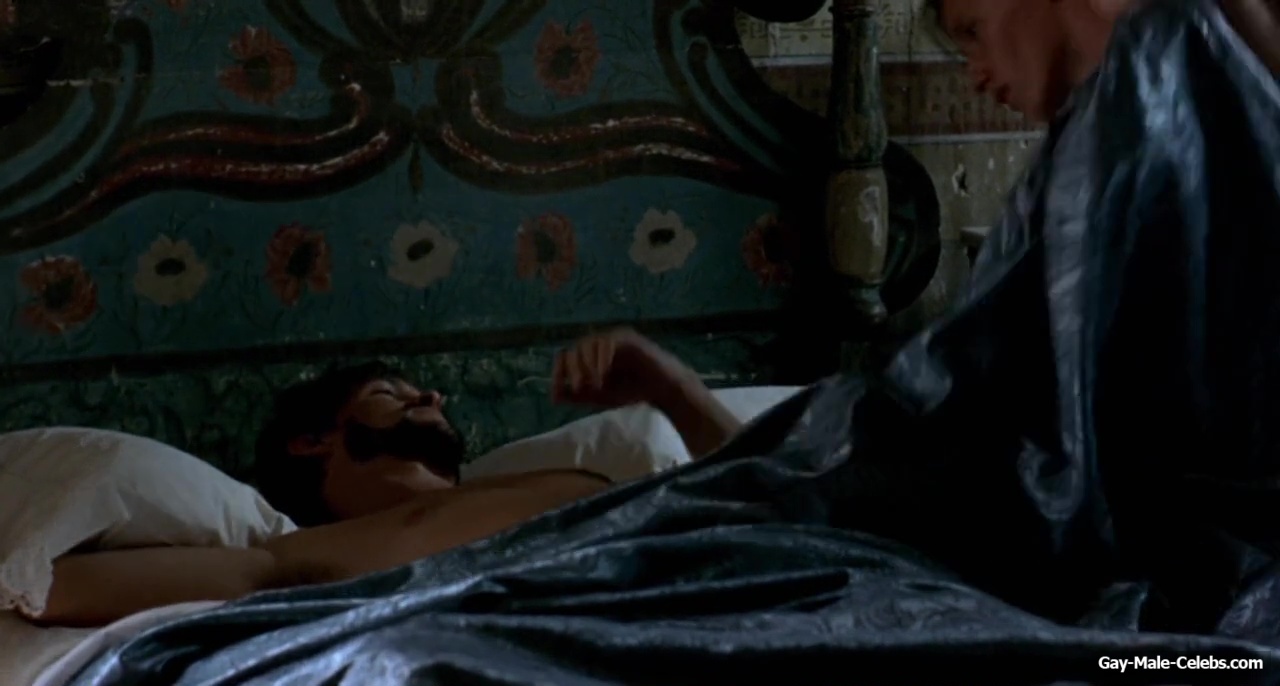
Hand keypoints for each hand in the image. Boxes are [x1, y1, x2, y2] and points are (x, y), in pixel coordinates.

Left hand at [551, 328, 695, 408]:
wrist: (662, 389)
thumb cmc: (632, 391)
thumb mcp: (599, 397)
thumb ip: (578, 396)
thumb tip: (553, 396)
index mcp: (589, 356)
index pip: (565, 356)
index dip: (558, 372)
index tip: (558, 391)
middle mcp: (598, 344)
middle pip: (574, 348)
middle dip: (573, 369)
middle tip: (578, 387)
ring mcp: (612, 338)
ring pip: (588, 343)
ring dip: (587, 365)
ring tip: (595, 385)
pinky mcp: (627, 337)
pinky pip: (608, 342)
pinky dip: (601, 358)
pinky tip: (603, 375)